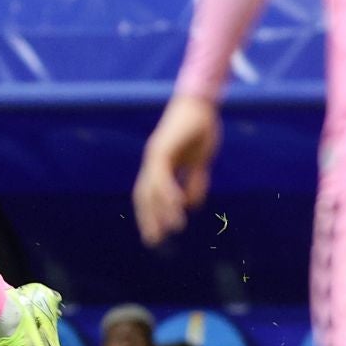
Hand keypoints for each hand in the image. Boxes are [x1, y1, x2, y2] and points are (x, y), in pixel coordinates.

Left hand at [133, 95, 220, 245]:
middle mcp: (153, 161)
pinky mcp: (162, 149)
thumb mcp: (200, 162)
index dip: (150, 215)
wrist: (202, 104)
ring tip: (172, 229)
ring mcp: (155, 154)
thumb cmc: (201, 129)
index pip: (149, 195)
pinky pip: (162, 175)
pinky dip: (168, 192)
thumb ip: (195, 183)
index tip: (156, 235)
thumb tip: (190, 206)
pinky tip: (177, 206)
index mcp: (161, 165)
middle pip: (144, 195)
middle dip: (148, 219)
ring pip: (152, 188)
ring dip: (161, 210)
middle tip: (154, 242)